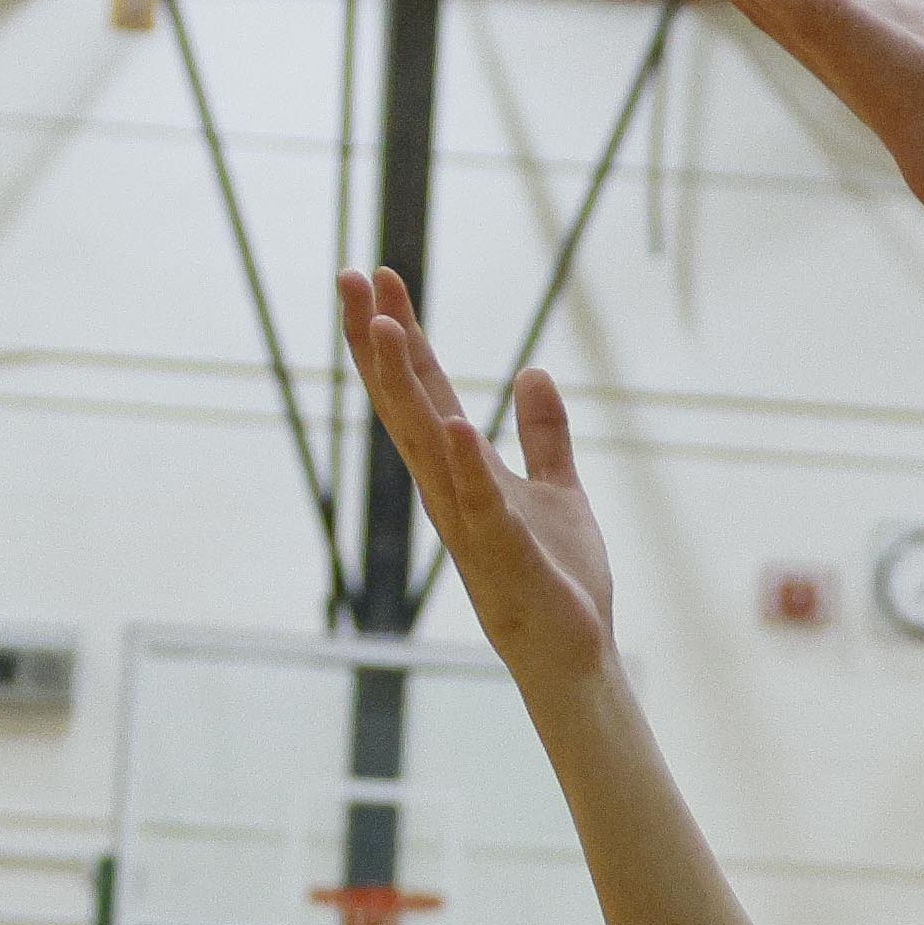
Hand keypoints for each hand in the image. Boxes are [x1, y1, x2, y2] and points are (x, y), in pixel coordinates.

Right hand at [335, 269, 614, 692]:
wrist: (571, 648)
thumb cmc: (555, 575)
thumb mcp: (555, 488)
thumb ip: (543, 434)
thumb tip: (532, 372)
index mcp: (459, 468)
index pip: (421, 388)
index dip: (401, 333)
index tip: (380, 276)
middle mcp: (448, 488)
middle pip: (404, 402)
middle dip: (379, 341)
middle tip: (352, 276)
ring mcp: (467, 521)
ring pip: (426, 444)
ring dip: (406, 387)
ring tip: (391, 328)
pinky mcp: (501, 553)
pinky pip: (479, 504)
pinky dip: (467, 466)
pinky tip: (457, 425)